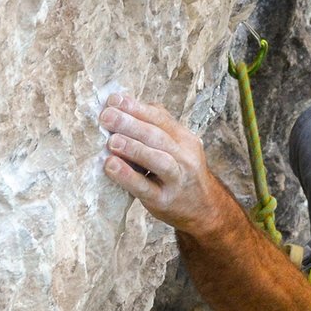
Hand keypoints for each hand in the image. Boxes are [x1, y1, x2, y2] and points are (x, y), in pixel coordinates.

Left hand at [100, 95, 223, 233]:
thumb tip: (123, 106)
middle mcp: (184, 157)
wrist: (204, 210)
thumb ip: (157, 130)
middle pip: (158, 136)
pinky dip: (127, 176)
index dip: (136, 108)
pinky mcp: (164, 201)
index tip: (113, 100)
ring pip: (157, 160)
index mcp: (185, 140)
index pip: (160, 118)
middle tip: (106, 116)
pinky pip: (145, 188)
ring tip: (111, 141)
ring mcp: (176, 180)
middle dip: (130, 123)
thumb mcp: (178, 149)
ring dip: (133, 148)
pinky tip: (111, 166)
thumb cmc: (181, 174)